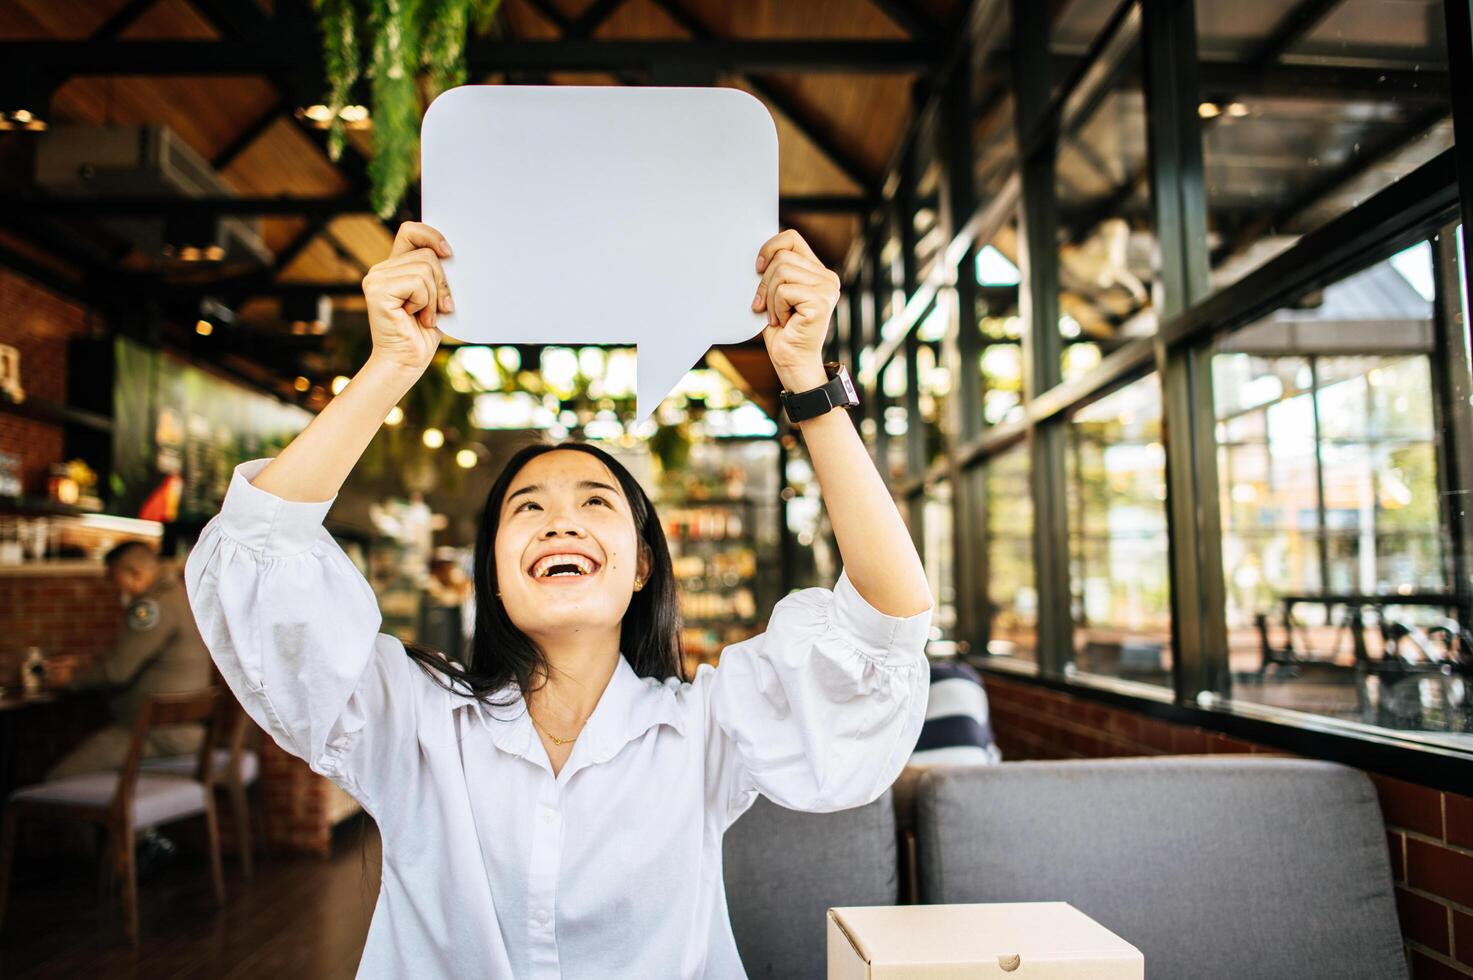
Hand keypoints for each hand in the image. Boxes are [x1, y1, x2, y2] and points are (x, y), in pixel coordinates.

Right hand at [361, 222, 454, 377]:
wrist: (407, 362)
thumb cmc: (423, 333)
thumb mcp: (437, 297)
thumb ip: (437, 273)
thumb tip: (452, 254)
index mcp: (394, 267)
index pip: (411, 231)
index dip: (432, 236)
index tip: (449, 254)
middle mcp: (381, 269)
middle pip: (426, 254)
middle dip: (442, 283)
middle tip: (438, 308)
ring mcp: (376, 278)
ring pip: (425, 268)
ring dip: (434, 298)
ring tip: (425, 316)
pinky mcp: (377, 290)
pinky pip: (417, 283)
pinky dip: (426, 303)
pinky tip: (417, 318)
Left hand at [753, 230, 839, 390]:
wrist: (792, 362)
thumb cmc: (782, 330)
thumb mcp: (775, 294)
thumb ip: (775, 270)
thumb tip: (758, 254)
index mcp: (818, 271)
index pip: (791, 238)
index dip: (770, 247)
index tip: (758, 268)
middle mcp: (827, 277)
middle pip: (782, 256)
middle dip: (764, 282)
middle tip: (766, 306)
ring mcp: (827, 288)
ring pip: (781, 271)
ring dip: (770, 297)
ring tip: (778, 315)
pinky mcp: (821, 301)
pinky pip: (784, 290)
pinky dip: (776, 308)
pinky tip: (784, 322)